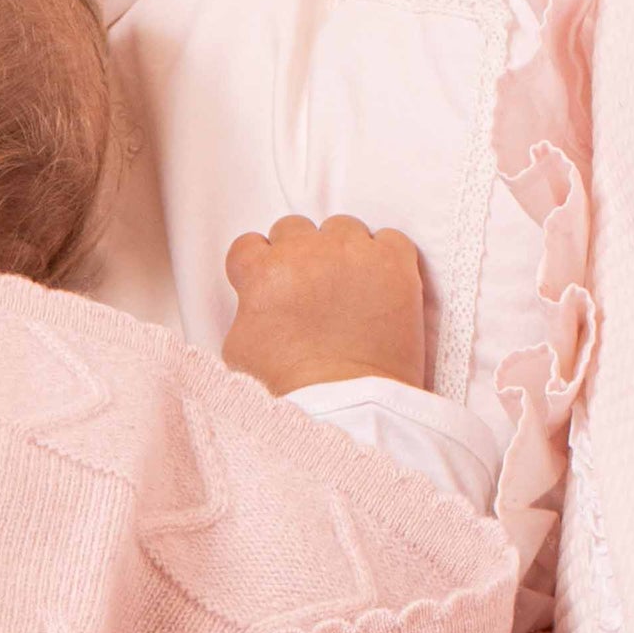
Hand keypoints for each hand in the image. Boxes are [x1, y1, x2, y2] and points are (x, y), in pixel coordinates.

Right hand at [223, 214, 426, 396]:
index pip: (250, 245)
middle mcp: (305, 253)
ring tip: (347, 285)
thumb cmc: (292, 387)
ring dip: (340, 250)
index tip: (271, 284)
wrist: (348, 404)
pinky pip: (389, 238)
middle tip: (309, 288)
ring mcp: (352, 254)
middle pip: (294, 229)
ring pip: (341, 227)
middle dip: (298, 255)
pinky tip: (379, 282)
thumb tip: (256, 303)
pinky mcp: (394, 263)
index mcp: (262, 273)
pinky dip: (384, 255)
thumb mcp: (239, 350)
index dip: (260, 265)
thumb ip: (246, 310)